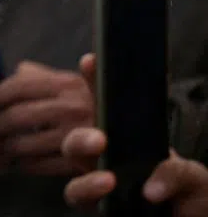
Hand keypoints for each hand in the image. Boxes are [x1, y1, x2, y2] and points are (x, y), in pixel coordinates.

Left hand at [0, 60, 93, 176]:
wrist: (125, 136)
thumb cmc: (87, 105)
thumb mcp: (67, 84)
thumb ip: (37, 76)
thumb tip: (8, 70)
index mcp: (65, 83)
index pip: (17, 86)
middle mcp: (72, 107)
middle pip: (17, 116)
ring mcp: (77, 137)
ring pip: (24, 143)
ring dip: (6, 146)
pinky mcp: (80, 164)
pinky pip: (38, 166)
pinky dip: (23, 164)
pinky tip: (18, 161)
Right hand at [63, 53, 207, 213]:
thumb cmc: (192, 197)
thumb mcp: (193, 177)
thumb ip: (177, 172)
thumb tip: (150, 186)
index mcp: (129, 140)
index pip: (108, 105)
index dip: (96, 82)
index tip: (91, 61)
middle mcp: (107, 156)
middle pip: (79, 131)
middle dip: (82, 128)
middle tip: (100, 138)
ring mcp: (97, 179)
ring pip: (70, 158)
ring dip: (80, 156)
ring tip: (105, 173)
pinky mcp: (95, 205)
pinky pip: (76, 194)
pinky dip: (90, 190)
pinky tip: (107, 188)